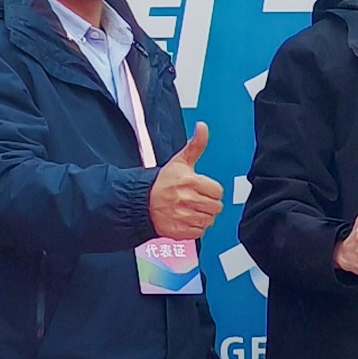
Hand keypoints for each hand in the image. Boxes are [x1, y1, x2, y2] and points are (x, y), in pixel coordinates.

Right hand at [149, 123, 223, 240]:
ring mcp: (182, 216)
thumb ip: (196, 145)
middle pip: (216, 207)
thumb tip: (203, 127)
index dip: (211, 190)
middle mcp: (186, 199)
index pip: (217, 191)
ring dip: (202, 216)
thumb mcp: (180, 161)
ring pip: (208, 220)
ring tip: (190, 209)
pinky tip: (185, 219)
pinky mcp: (178, 231)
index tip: (201, 189)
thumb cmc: (162, 182)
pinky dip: (194, 228)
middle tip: (196, 200)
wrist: (139, 202)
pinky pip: (199, 232)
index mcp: (190, 181)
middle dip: (208, 204)